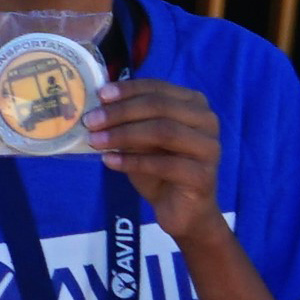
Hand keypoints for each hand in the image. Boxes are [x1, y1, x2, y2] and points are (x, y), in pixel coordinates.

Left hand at [88, 79, 224, 245]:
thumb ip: (128, 120)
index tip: (100, 95)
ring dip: (124, 135)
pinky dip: (132, 161)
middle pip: (160, 107)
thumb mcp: (140, 140)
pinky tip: (109, 162)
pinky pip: (164, 164)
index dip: (128, 90)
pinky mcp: (203, 175)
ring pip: (163, 131)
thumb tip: (98, 105)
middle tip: (91, 121)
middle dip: (121, 112)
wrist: (183, 212)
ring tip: (95, 142)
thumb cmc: (159, 169)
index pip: (158, 87)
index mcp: (193, 103)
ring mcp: (209, 148)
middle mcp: (207, 121)